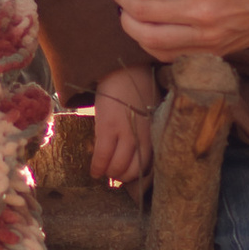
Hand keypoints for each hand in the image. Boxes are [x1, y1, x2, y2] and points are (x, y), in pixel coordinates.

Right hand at [89, 73, 155, 192]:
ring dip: (109, 174)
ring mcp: (126, 132)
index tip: (130, 179)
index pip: (151, 166)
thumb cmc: (138, 89)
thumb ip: (147, 132)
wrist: (123, 70)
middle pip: (134, 171)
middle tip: (114, 175)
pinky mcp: (108, 127)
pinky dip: (97, 167)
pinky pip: (102, 156)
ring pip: (118, 167)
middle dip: (123, 178)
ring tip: (104, 171)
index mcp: (154, 133)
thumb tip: (138, 151)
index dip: (139, 177)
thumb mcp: (151, 112)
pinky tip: (94, 171)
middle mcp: (143, 136)